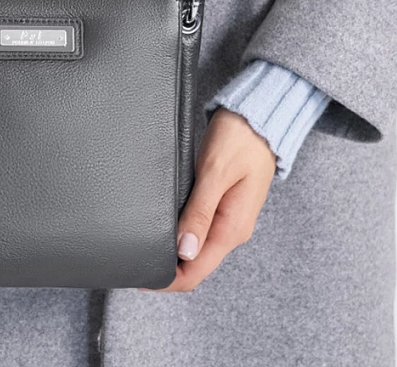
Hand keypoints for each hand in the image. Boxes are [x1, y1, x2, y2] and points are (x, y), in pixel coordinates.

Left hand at [139, 108, 277, 292]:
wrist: (260, 117)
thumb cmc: (240, 138)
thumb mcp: (215, 172)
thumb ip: (200, 211)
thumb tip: (184, 251)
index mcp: (232, 227)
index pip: (197, 271)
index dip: (168, 280)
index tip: (140, 275)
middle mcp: (232, 229)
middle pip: (196, 265)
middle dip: (167, 269)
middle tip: (135, 262)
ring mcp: (229, 218)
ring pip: (198, 249)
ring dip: (174, 253)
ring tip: (145, 247)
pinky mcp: (225, 205)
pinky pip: (202, 230)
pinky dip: (183, 235)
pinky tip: (166, 227)